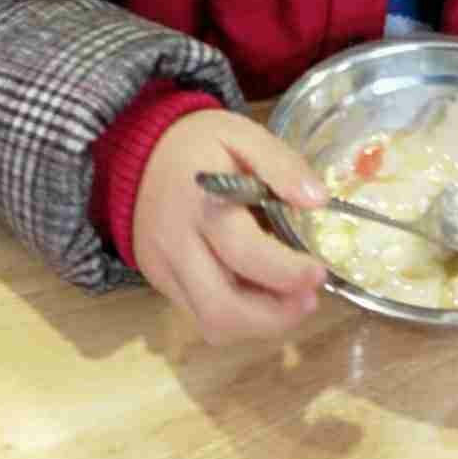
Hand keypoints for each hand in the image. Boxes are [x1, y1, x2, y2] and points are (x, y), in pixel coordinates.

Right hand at [132, 108, 328, 344]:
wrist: (138, 152)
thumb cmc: (199, 143)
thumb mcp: (243, 134)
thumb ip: (282, 164)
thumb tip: (318, 200)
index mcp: (202, 204)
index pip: (244, 254)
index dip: (287, 273)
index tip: (319, 272)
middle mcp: (177, 244)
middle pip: (222, 308)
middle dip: (275, 317)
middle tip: (309, 300)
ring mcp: (164, 268)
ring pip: (211, 323)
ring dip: (259, 324)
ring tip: (290, 302)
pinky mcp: (160, 282)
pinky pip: (200, 316)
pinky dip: (237, 317)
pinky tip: (259, 294)